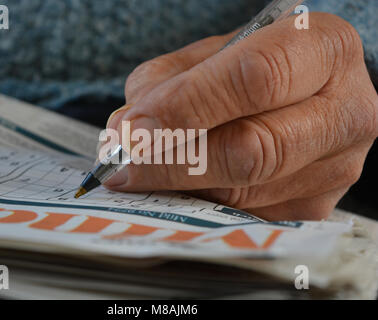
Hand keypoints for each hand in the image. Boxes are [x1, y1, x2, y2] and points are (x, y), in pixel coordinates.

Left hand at [105, 13, 377, 220]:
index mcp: (323, 49)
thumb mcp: (212, 53)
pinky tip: (181, 188)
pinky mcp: (316, 207)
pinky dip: (199, 206)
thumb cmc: (256, 65)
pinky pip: (243, 217)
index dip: (186, 108)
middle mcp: (344, 112)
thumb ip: (166, 84)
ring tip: (144, 172)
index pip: (254, 80)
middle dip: (172, 162)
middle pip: (252, 150)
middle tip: (125, 164)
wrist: (307, 91)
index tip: (134, 130)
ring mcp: (335, 168)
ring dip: (178, 187)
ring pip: (243, 192)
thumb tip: (127, 133)